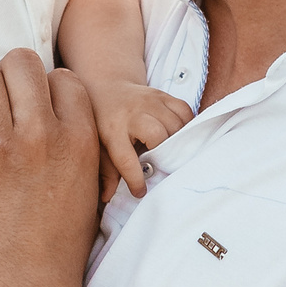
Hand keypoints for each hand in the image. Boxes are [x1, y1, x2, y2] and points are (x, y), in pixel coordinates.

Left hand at [0, 49, 103, 286]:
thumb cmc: (58, 252)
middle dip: (8, 80)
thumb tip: (63, 118)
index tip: (33, 113)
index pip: (61, 77)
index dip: (45, 90)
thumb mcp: (89, 192)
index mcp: (81, 140)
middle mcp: (41, 135)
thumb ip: (78, 147)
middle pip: (19, 62)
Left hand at [82, 76, 194, 201]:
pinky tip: (181, 135)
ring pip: (175, 124)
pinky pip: (184, 110)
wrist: (107, 87)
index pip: (125, 159)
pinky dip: (187, 124)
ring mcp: (149, 101)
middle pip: (158, 136)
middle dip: (165, 154)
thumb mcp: (98, 146)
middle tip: (166, 168)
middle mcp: (132, 114)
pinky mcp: (162, 94)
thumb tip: (106, 198)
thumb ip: (106, 172)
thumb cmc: (103, 122)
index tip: (141, 192)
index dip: (135, 179)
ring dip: (179, 141)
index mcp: (113, 130)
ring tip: (176, 153)